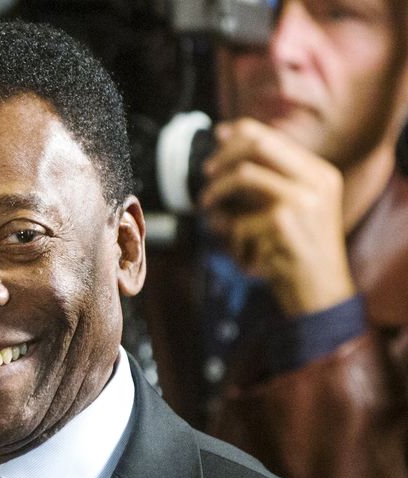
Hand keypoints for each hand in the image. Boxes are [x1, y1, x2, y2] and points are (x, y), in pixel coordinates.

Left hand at [200, 118, 356, 316]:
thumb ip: (271, 185)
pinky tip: (241, 255)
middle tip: (206, 174)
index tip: (217, 137)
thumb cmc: (299, 256)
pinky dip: (231, 240)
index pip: (272, 137)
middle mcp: (315, 180)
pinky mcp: (282, 224)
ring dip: (217, 192)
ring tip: (206, 209)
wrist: (320, 293)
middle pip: (258, 145)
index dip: (238, 134)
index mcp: (319, 174)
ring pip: (243, 175)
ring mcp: (301, 200)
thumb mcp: (298, 212)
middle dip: (224, 157)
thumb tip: (228, 152)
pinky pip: (238, 222)